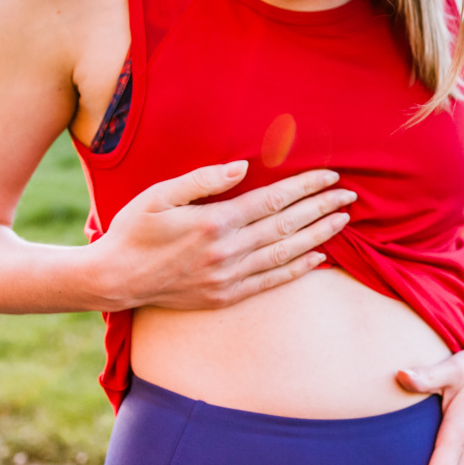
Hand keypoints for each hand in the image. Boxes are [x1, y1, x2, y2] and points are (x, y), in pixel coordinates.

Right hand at [92, 161, 354, 309]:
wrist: (114, 280)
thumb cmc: (134, 230)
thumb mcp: (159, 195)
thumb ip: (203, 180)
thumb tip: (242, 167)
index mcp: (214, 222)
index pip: (273, 200)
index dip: (305, 187)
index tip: (330, 176)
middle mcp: (227, 252)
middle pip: (287, 226)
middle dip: (322, 208)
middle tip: (349, 195)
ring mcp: (228, 277)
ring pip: (286, 254)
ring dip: (319, 236)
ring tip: (343, 221)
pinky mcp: (226, 296)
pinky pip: (272, 282)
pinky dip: (299, 269)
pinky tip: (319, 257)